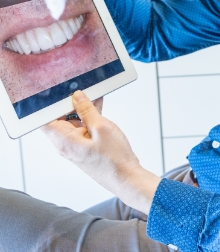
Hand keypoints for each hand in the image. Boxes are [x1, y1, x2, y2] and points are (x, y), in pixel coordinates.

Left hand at [42, 90, 160, 213]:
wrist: (126, 177)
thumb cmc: (113, 159)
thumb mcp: (101, 127)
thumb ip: (87, 110)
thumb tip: (77, 97)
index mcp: (63, 140)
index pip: (45, 119)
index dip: (50, 105)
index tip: (60, 93)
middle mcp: (66, 144)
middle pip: (59, 119)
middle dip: (70, 104)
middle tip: (82, 91)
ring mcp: (76, 146)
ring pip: (73, 123)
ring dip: (82, 110)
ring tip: (94, 97)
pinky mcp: (85, 147)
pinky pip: (82, 129)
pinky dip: (89, 118)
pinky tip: (98, 109)